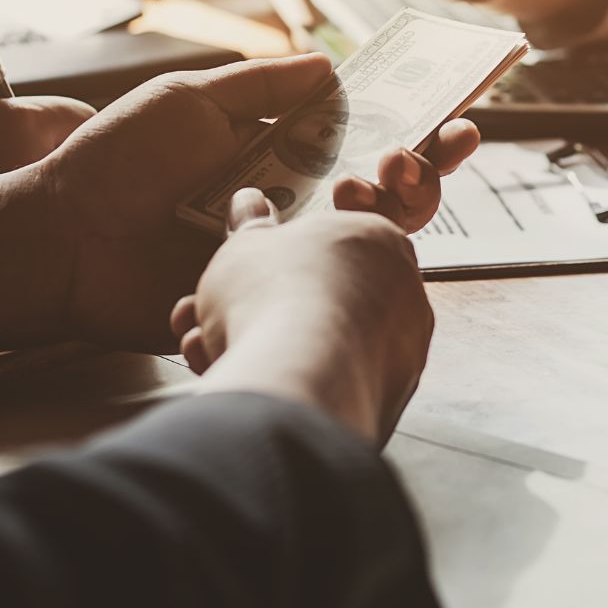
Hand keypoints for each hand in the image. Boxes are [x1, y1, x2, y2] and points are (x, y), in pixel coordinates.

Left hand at [27, 56, 473, 351]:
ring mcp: (282, 255)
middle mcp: (291, 206)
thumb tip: (333, 67)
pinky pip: (321, 290)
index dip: (416, 130)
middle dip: (422, 170)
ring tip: (372, 184)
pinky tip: (337, 236)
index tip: (456, 114)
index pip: (365, 140)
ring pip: (369, 241)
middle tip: (420, 154)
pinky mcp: (263, 299)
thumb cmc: (115, 163)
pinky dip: (347, 263)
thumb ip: (262, 85)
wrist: (61, 239)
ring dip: (392, 208)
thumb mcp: (189, 100)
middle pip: (385, 193)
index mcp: (279, 156)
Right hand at [168, 191, 432, 444]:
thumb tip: (248, 203)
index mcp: (379, 241)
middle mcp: (403, 295)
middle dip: (255, 310)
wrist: (297, 378)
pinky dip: (286, 384)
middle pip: (317, 301)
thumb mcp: (246, 245)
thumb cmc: (276, 296)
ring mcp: (400, 354)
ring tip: (204, 347)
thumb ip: (250, 227)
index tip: (241, 275)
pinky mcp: (385, 405)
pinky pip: (327, 388)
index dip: (272, 263)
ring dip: (256, 346)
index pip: (327, 247)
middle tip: (209, 315)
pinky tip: (238, 378)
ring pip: (317, 348)